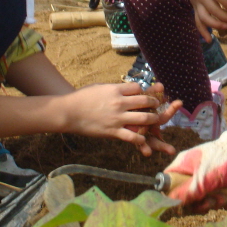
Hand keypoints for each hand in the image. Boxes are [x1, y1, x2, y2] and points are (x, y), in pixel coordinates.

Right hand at [61, 82, 182, 156]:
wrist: (68, 112)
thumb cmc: (82, 97)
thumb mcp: (100, 87)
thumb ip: (114, 88)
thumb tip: (125, 88)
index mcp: (116, 89)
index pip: (138, 88)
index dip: (144, 91)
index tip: (145, 94)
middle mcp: (119, 103)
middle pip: (145, 101)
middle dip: (154, 103)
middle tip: (157, 105)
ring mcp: (117, 118)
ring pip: (144, 118)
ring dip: (153, 119)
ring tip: (155, 120)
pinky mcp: (113, 131)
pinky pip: (132, 136)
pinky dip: (141, 138)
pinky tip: (144, 138)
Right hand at [165, 130, 226, 210]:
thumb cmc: (222, 159)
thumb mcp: (205, 177)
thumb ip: (190, 191)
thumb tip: (174, 202)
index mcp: (182, 164)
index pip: (167, 180)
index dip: (171, 193)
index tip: (181, 203)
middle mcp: (189, 172)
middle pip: (183, 194)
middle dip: (196, 202)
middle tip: (208, 202)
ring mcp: (201, 178)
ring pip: (197, 198)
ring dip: (209, 202)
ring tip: (221, 198)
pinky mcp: (212, 184)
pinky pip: (209, 198)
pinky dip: (217, 200)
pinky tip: (226, 197)